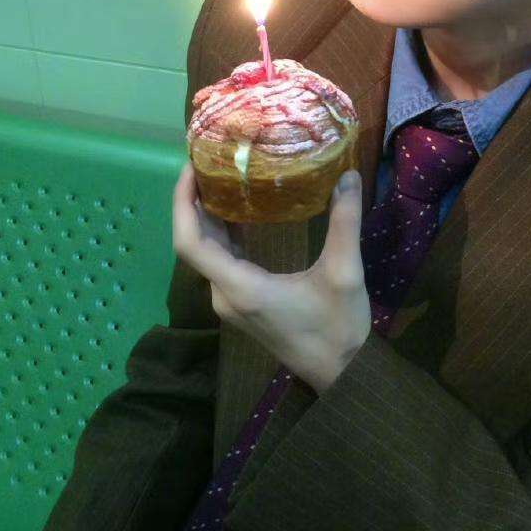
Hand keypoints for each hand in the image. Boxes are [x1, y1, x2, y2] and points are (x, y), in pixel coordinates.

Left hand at [172, 161, 372, 394]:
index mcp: (241, 287)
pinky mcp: (242, 299)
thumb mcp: (345, 274)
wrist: (341, 373)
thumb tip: (348, 175)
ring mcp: (231, 299)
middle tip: (207, 159)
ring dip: (206, 214)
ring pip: (206, 251)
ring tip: (219, 173)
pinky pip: (220, 259)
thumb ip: (345, 224)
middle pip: (194, 242)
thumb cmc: (338, 328)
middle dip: (193, 200)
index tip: (189, 168)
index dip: (182, 203)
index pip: (190, 243)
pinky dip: (222, 230)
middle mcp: (226, 293)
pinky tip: (238, 205)